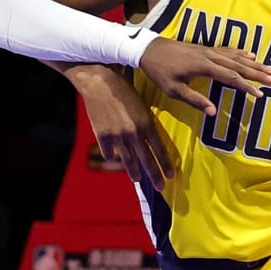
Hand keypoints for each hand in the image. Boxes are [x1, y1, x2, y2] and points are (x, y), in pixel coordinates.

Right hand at [72, 67, 176, 189]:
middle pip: (147, 160)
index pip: (159, 149)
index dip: (165, 164)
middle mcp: (134, 133)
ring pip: (128, 161)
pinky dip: (113, 156)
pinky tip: (115, 158)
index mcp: (147, 123)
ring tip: (139, 179)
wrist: (99, 82)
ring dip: (135, 172)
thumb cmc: (123, 89)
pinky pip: (110, 153)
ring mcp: (118, 136)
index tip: (171, 175)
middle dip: (155, 175)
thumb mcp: (141, 105)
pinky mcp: (103, 136)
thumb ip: (146, 124)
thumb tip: (150, 140)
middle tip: (161, 187)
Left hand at [137, 39, 270, 117]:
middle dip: (257, 73)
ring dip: (254, 63)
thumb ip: (194, 100)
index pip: (231, 77)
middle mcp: (210, 56)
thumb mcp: (173, 90)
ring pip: (236, 56)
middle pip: (239, 65)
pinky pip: (228, 49)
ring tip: (270, 68)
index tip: (260, 94)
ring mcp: (209, 50)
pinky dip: (241, 52)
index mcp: (203, 67)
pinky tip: (250, 54)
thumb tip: (212, 112)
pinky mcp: (205, 47)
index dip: (247, 86)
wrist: (149, 49)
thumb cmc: (160, 72)